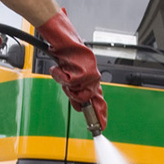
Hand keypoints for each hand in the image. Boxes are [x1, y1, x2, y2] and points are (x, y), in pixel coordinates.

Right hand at [37, 10, 106, 130]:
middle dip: (75, 96)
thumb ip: (75, 89)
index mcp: (93, 78)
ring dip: (68, 85)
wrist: (62, 37)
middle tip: (69, 85)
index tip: (101, 126)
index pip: (98, 99)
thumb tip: (78, 106)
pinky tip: (61, 69)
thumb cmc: (65, 53)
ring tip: (64, 72)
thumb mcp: (69, 75)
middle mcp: (95, 76)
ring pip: (79, 91)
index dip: (99, 113)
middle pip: (86, 98)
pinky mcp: (86, 69)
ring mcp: (91, 72)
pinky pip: (73, 82)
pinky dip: (63, 77)